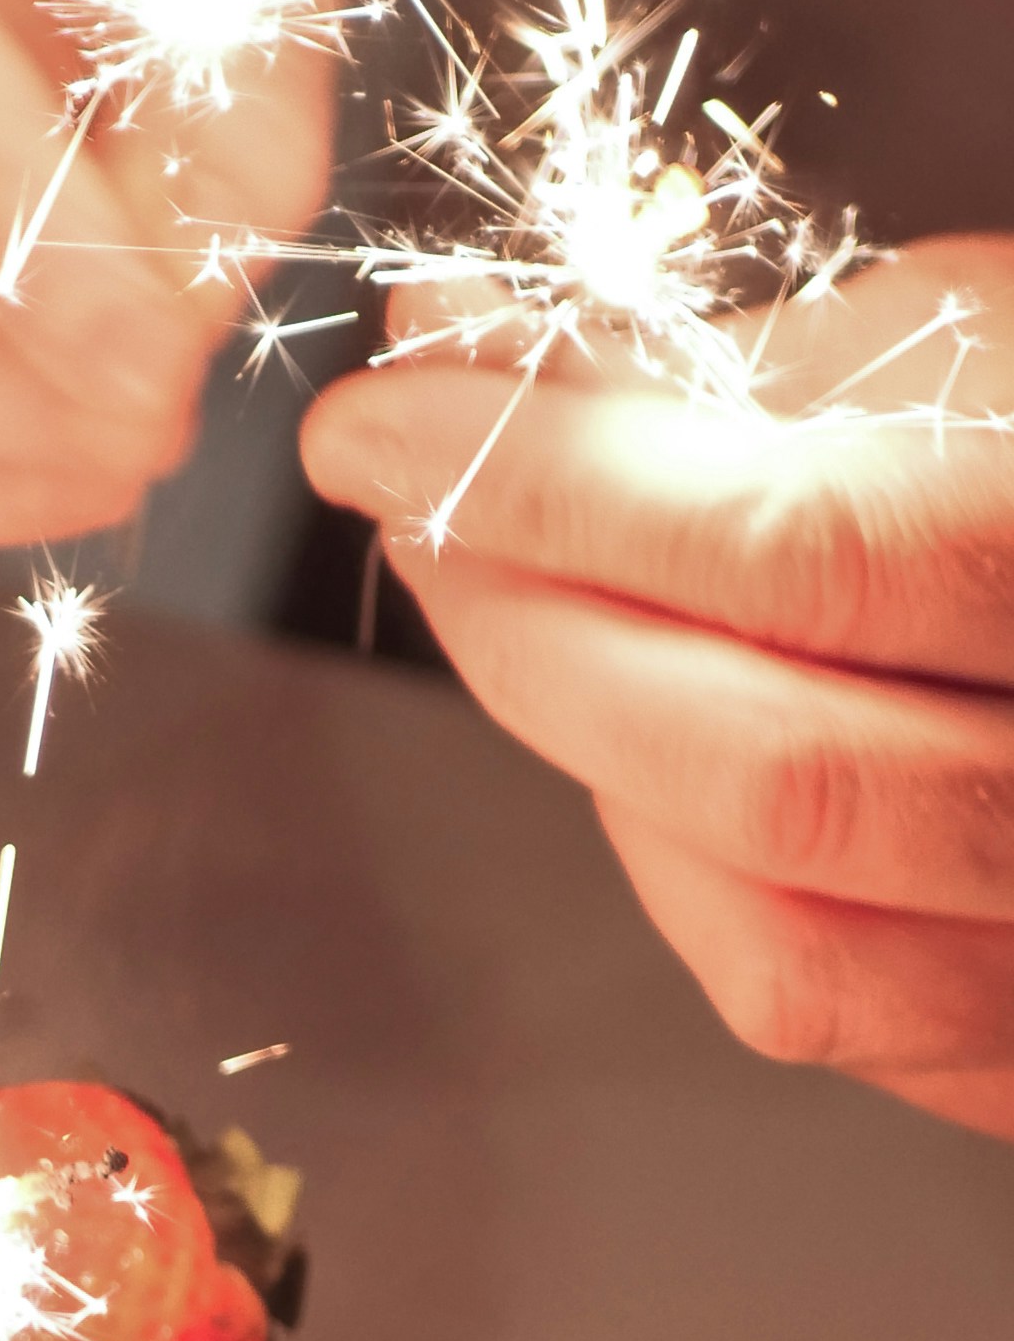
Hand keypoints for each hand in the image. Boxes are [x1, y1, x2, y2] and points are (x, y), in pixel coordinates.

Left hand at [300, 244, 1013, 1137]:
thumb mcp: (962, 338)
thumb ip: (714, 361)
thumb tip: (446, 335)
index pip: (804, 551)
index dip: (554, 486)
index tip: (384, 420)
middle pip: (771, 775)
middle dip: (532, 636)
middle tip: (422, 513)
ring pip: (778, 941)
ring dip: (600, 767)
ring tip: (535, 616)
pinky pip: (819, 1005)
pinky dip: (692, 873)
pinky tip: (657, 750)